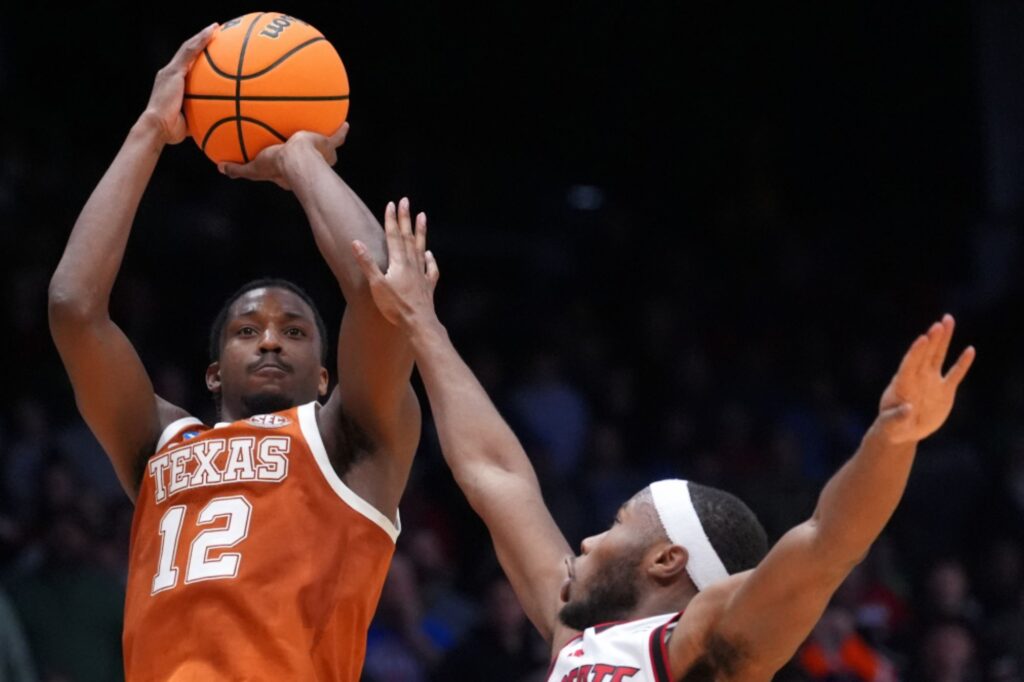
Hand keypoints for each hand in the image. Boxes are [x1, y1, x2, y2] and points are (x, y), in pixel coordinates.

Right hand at [142, 23, 218, 144]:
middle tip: (216, 33)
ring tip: (216, 27)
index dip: (197, 55)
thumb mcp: (190, 120)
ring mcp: (170, 72)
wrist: (157, 127)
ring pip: (188, 48)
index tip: (211, 50)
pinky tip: (213, 33)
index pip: (186, 65)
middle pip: (187, 52)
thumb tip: (219, 121)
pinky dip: (201, 41)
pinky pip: (190, 52)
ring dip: (202, 36)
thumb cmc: (172, 130)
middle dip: (200, 42)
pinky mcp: (173, 72)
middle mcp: (170, 74)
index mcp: (173, 83)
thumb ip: (201, 115)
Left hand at [218, 123, 349, 189]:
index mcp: (289, 170)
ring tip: (329, 130)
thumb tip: (220, 168)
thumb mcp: (253, 168)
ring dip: (327, 142)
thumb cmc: (277, 166)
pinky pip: (337, 137)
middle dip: (308, 152)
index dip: (284, 161)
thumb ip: (238, 169)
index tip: (282, 156)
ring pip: (325, 148)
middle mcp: (308, 165)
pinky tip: (345, 124)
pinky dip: (341, 131)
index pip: (286, 165)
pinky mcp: (329, 146)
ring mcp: (320, 156)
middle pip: (308, 158)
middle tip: (305, 142)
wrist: (298, 161)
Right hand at [352, 198, 438, 328]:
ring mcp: (422, 274)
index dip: (391, 219)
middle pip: (408, 237)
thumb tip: (355, 242)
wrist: (419, 324)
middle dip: (405, 219)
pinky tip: (429, 254)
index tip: (392, 204)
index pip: (394, 236)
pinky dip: (430, 259)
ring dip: (421, 232)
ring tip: (422, 217)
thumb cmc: (395, 307)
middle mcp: (412, 264)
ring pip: (421, 248)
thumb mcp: (376, 285)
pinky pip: (430, 268)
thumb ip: (367, 263)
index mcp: (398, 262)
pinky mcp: (428, 286)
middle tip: (406, 201)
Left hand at [876, 314, 974, 443]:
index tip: (923, 338)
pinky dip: (962, 363)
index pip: (909, 364)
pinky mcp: (944, 390)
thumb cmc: (891, 426)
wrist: (903, 431)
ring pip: (938, 356)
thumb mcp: (891, 424)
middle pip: (925, 355)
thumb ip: (898, 417)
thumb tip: (908, 409)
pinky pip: (955, 374)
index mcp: (902, 384)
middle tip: (940, 323)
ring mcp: (931, 381)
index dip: (915, 352)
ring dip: (943, 340)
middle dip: (933, 339)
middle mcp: (917, 377)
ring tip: (947, 321)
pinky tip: (969, 350)